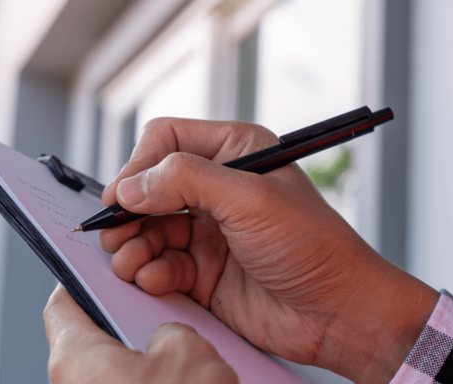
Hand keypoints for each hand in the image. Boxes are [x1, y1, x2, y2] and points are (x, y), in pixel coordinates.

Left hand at [44, 283, 237, 383]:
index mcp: (74, 356)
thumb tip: (166, 340)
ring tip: (182, 358)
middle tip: (157, 313)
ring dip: (143, 365)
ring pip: (111, 376)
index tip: (98, 271)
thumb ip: (170, 329)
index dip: (81, 281)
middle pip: (90, 342)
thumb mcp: (189, 349)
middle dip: (126, 326)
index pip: (61, 305)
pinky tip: (182, 383)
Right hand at [99, 118, 437, 383]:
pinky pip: (158, 265)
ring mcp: (208, 231)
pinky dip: (148, 273)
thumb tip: (131, 185)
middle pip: (148, 187)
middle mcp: (218, 187)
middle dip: (128, 211)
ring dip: (131, 245)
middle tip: (115, 233)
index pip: (167, 140)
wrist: (338, 312)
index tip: (123, 195)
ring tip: (131, 261)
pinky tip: (156, 281)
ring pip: (146, 229)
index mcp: (235, 151)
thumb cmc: (313, 246)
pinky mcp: (202, 272)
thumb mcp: (251, 200)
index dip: (140, 165)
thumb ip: (187, 181)